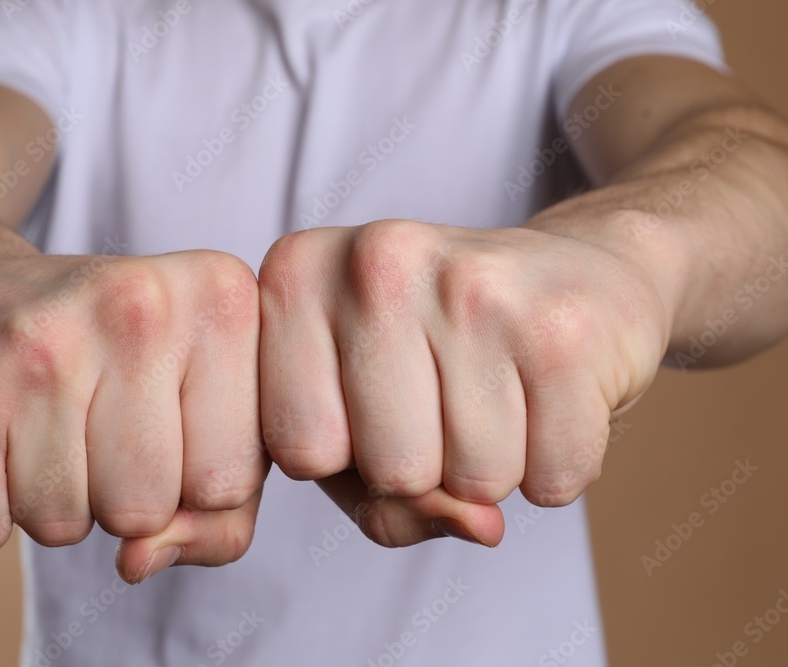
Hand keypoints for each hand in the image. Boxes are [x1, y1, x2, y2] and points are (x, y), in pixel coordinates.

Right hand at [0, 250, 265, 581]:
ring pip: (65, 526)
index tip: (165, 419)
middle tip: (88, 418)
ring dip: (51, 499)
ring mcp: (41, 342)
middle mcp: (139, 302)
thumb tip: (140, 562)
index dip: (194, 480)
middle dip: (121, 495)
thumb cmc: (109, 367)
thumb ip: (224, 511)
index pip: (236, 481)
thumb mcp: (199, 413)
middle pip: (152, 509)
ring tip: (39, 421)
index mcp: (222, 295)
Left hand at [257, 219, 669, 546]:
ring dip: (493, 466)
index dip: (344, 460)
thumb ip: (377, 500)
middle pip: (388, 471)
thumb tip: (481, 526)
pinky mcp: (559, 323)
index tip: (368, 405)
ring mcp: (471, 284)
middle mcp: (376, 260)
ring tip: (498, 391)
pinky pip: (552, 477)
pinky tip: (546, 393)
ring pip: (474, 483)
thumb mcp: (363, 418)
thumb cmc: (439, 356)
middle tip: (447, 398)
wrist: (575, 274)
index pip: (297, 452)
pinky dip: (556, 462)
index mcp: (297, 272)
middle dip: (426, 469)